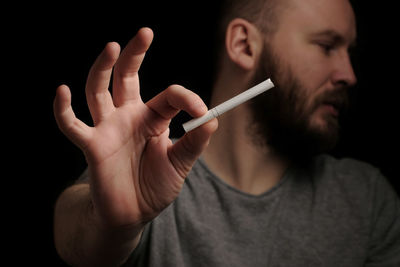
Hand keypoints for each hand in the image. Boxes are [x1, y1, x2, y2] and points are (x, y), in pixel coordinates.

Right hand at [54, 28, 216, 228]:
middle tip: (145, 33)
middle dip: (134, 55)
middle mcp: (128, 117)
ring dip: (103, 68)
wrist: (132, 215)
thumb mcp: (181, 164)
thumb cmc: (154, 187)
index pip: (169, 96)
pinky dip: (63, 110)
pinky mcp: (92, 146)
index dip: (187, 98)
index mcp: (153, 119)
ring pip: (98, 91)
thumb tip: (212, 118)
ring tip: (113, 46)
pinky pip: (72, 125)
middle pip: (126, 78)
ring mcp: (108, 129)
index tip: (201, 111)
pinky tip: (63, 91)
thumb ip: (195, 142)